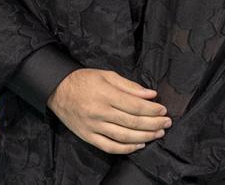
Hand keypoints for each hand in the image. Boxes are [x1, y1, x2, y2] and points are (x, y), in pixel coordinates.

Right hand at [47, 68, 172, 154]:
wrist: (57, 90)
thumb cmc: (84, 80)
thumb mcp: (107, 75)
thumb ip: (129, 86)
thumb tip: (151, 94)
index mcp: (106, 94)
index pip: (135, 106)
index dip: (152, 110)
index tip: (163, 110)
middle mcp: (100, 112)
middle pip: (133, 122)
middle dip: (153, 124)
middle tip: (167, 123)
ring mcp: (93, 126)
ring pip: (124, 137)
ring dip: (145, 137)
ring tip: (158, 134)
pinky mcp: (88, 136)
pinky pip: (110, 147)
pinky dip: (126, 148)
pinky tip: (139, 145)